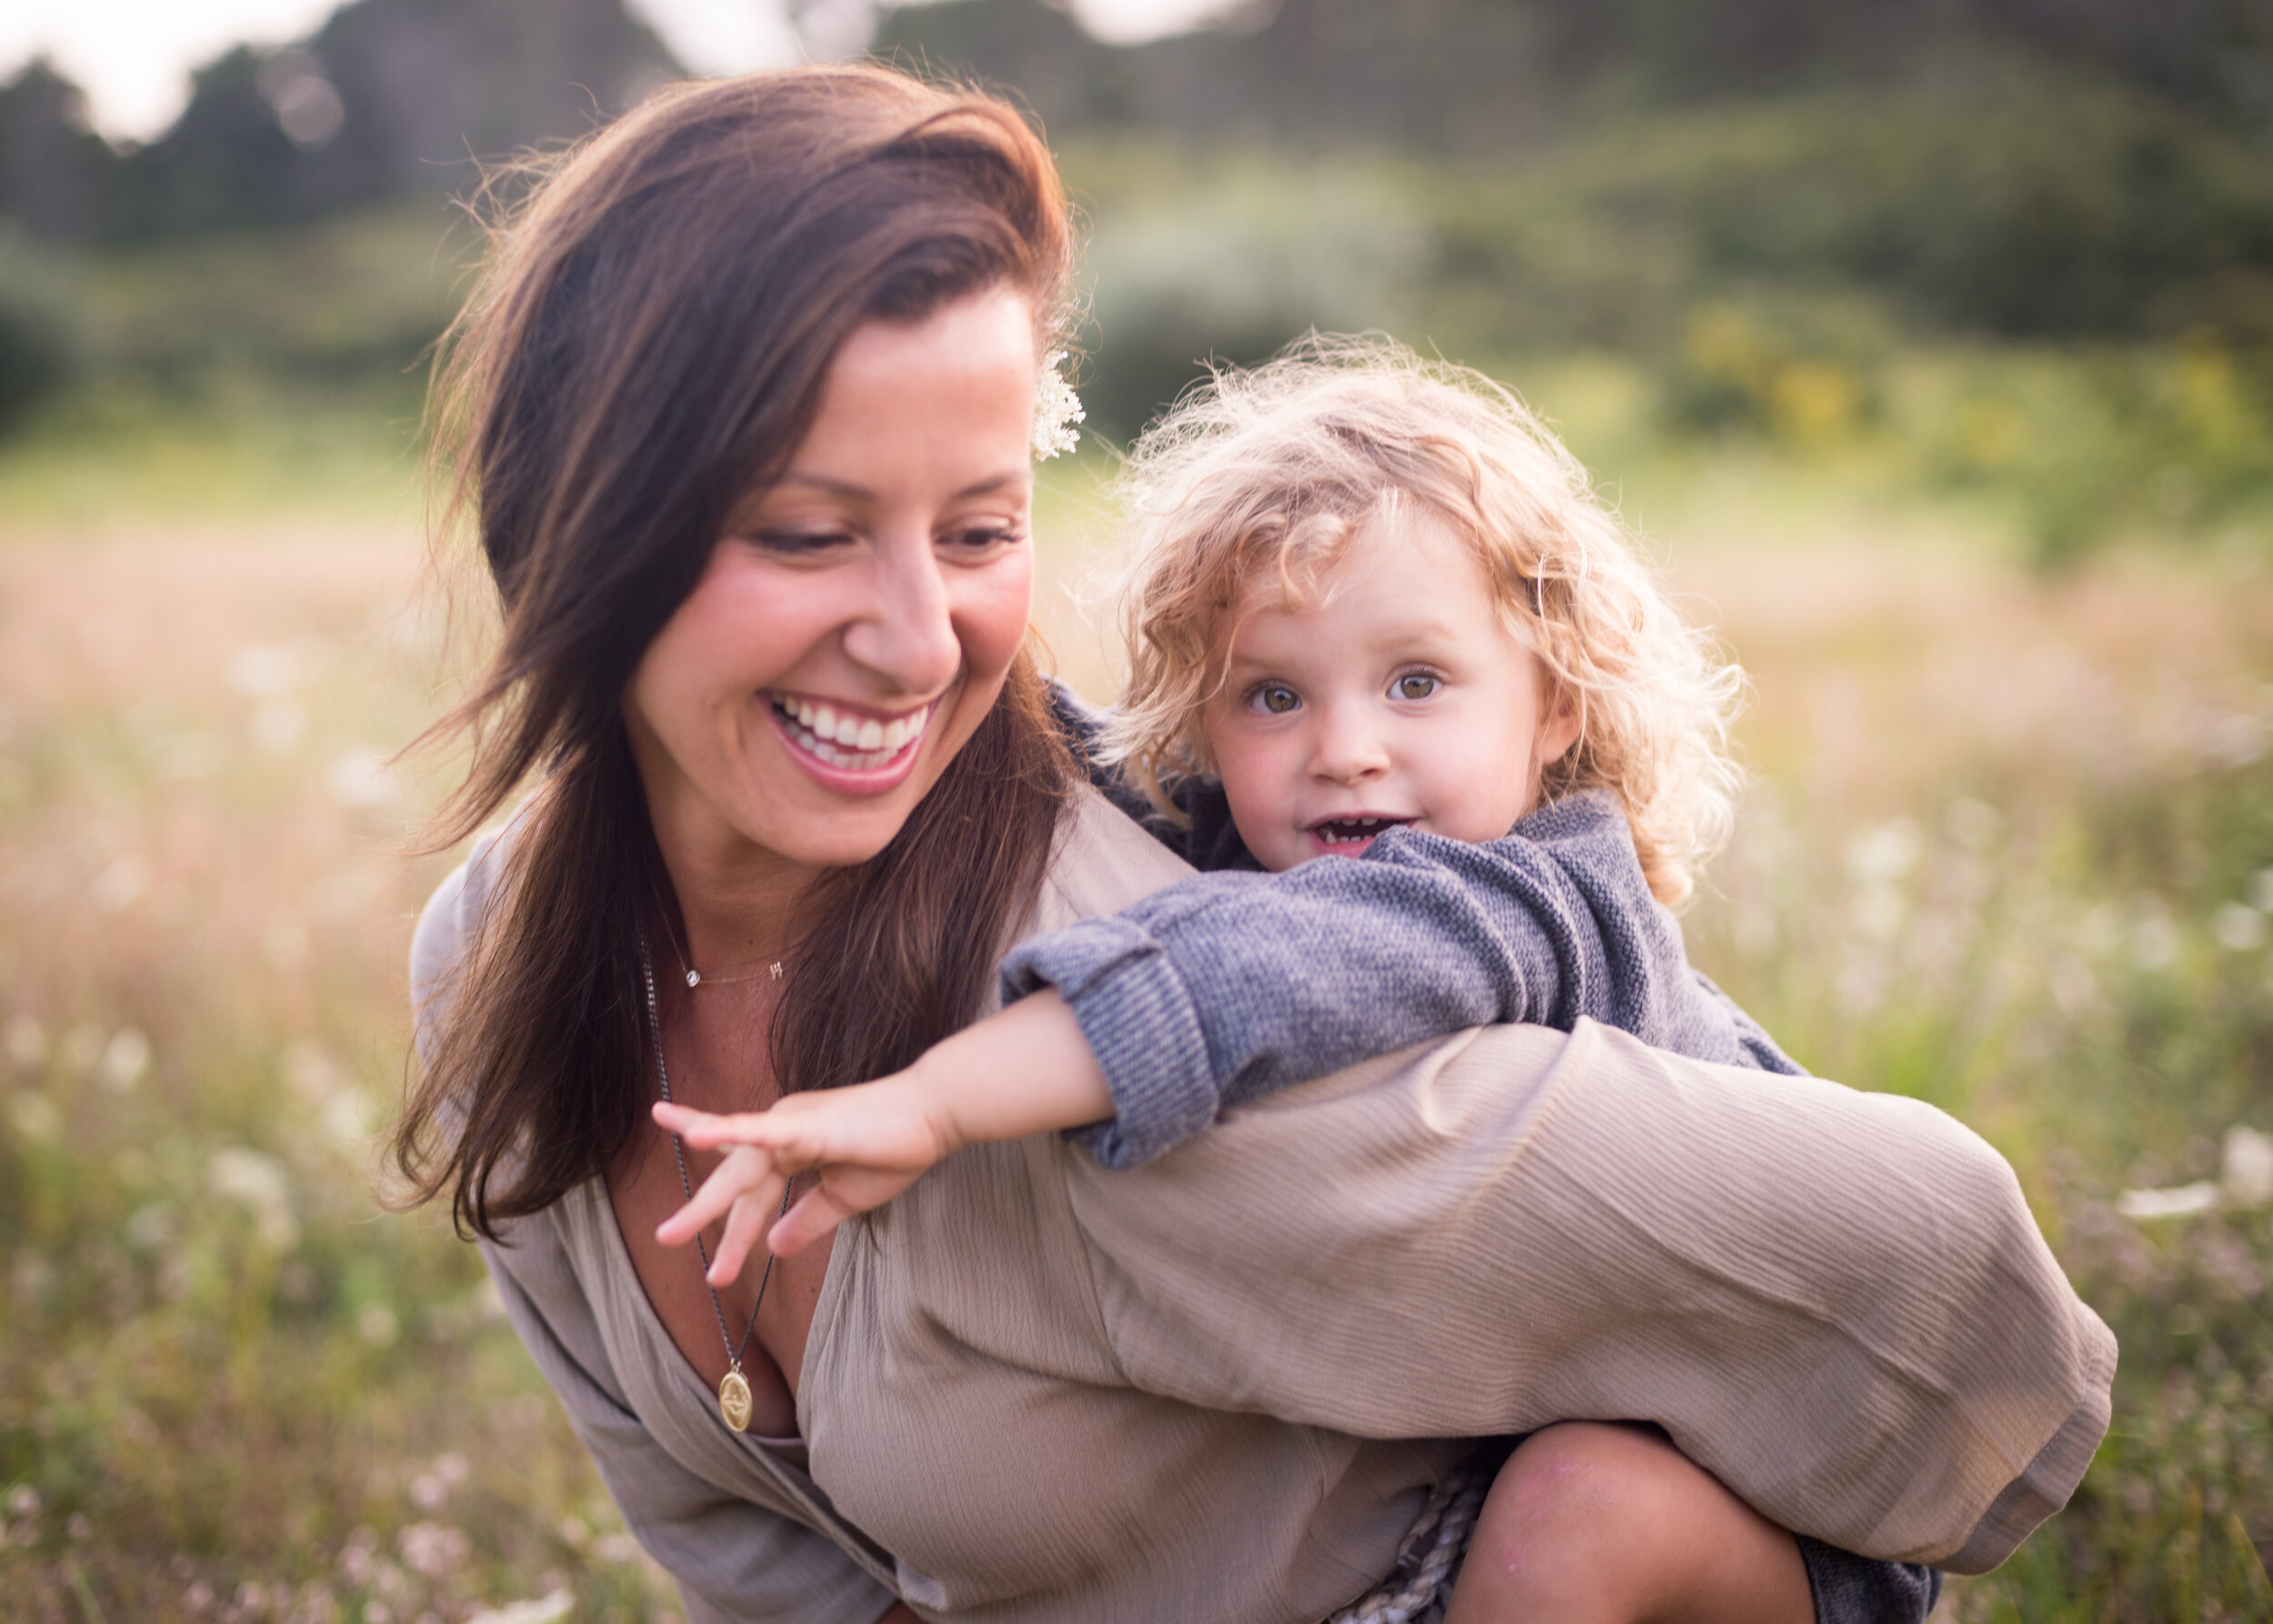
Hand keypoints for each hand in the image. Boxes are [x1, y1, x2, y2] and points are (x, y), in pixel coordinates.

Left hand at [654, 1072, 952, 1277]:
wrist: (935, 1116)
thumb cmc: (895, 1148)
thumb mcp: (844, 1198)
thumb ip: (806, 1221)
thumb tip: (774, 1249)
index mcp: (790, 1147)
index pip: (752, 1196)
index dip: (735, 1235)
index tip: (717, 1276)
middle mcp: (781, 1130)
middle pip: (735, 1182)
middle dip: (700, 1215)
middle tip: (663, 1240)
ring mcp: (791, 1123)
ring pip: (740, 1167)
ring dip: (705, 1203)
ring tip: (668, 1233)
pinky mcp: (808, 1123)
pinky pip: (761, 1131)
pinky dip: (728, 1133)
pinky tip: (695, 1137)